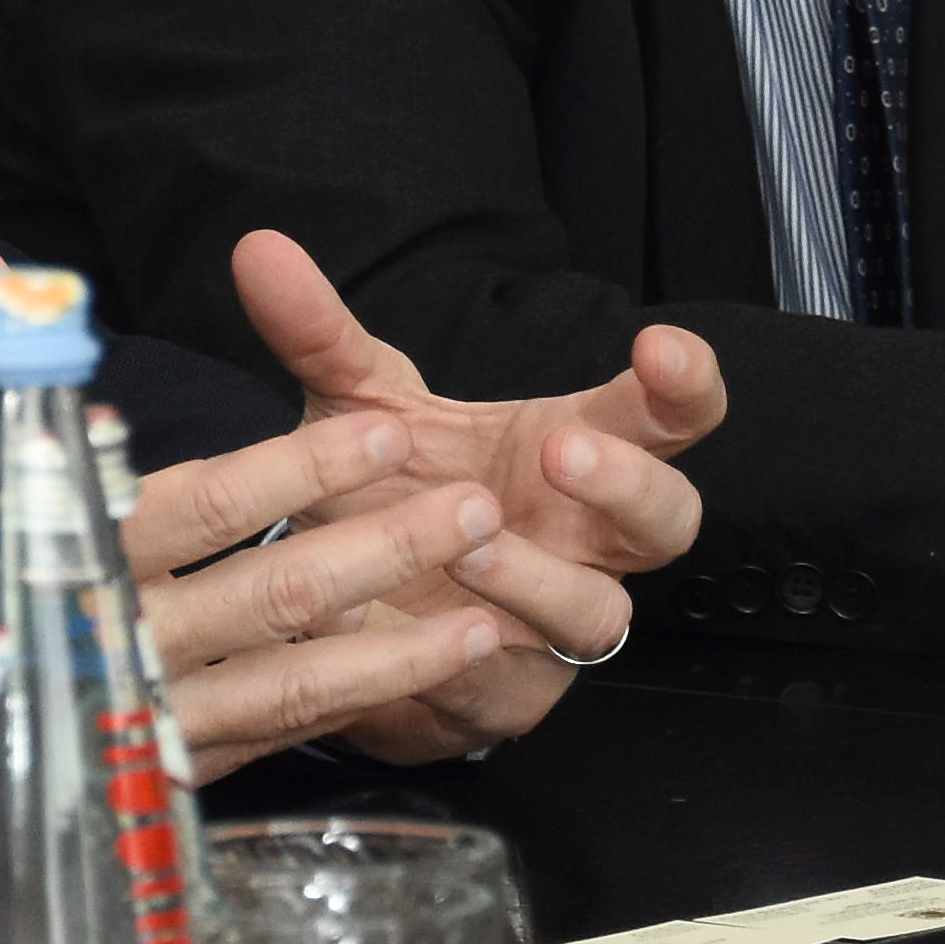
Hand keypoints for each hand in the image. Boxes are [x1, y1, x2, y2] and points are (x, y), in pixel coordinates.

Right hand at [112, 414, 528, 776]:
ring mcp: (152, 715)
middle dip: (386, 548)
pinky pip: (275, 734)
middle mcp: (125, 640)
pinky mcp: (166, 766)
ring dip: (398, 651)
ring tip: (487, 621)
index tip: (389, 432)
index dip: (301, 470)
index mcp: (75, 553)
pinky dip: (351, 708)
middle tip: (476, 510)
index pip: (207, 504)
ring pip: (295, 682)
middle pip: (276, 592)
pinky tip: (415, 683)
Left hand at [225, 227, 718, 751]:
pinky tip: (409, 630)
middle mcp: (586, 540)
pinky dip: (461, 658)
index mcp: (574, 450)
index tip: (664, 345)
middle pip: (667, 517)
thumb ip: (321, 336)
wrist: (350, 612)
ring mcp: (557, 621)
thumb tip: (259, 250)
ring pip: (597, 612)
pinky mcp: (510, 693)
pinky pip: (507, 684)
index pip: (665, 416)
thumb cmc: (394, 492)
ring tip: (468, 547)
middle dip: (627, 483)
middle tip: (559, 452)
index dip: (685, 384)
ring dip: (536, 578)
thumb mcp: (357, 409)